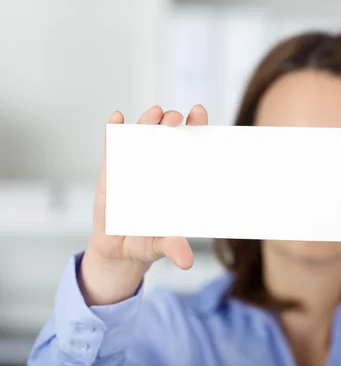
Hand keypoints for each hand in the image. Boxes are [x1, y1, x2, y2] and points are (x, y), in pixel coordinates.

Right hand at [79, 105, 208, 305]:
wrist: (117, 251)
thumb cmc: (145, 243)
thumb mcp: (158, 245)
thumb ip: (172, 247)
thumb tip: (186, 261)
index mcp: (173, 181)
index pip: (187, 150)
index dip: (195, 130)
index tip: (199, 114)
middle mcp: (155, 169)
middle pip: (165, 139)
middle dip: (171, 125)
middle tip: (175, 118)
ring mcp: (132, 168)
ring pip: (140, 139)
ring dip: (146, 123)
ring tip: (154, 112)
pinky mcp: (109, 174)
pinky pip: (111, 150)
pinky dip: (113, 133)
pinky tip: (116, 117)